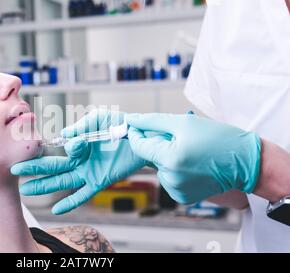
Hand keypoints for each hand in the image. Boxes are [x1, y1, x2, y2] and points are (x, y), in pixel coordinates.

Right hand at [11, 109, 146, 214]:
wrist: (142, 137)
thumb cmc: (121, 125)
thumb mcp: (99, 119)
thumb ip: (81, 125)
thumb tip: (64, 136)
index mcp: (78, 143)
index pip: (60, 148)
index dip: (57, 148)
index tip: (65, 145)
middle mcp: (80, 159)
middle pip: (53, 166)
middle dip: (35, 168)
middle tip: (16, 169)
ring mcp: (88, 171)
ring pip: (63, 180)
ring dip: (45, 185)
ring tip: (27, 189)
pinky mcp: (99, 180)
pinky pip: (83, 194)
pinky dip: (70, 202)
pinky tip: (57, 209)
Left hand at [126, 113, 260, 203]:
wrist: (246, 163)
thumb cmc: (218, 139)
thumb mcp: (184, 123)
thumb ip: (153, 121)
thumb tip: (131, 120)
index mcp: (170, 159)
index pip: (139, 146)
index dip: (136, 133)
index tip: (136, 125)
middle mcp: (171, 178)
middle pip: (151, 156)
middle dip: (158, 144)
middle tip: (179, 137)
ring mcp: (176, 190)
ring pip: (160, 168)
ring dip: (167, 157)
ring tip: (190, 151)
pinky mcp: (182, 197)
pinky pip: (169, 179)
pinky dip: (175, 170)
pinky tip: (192, 164)